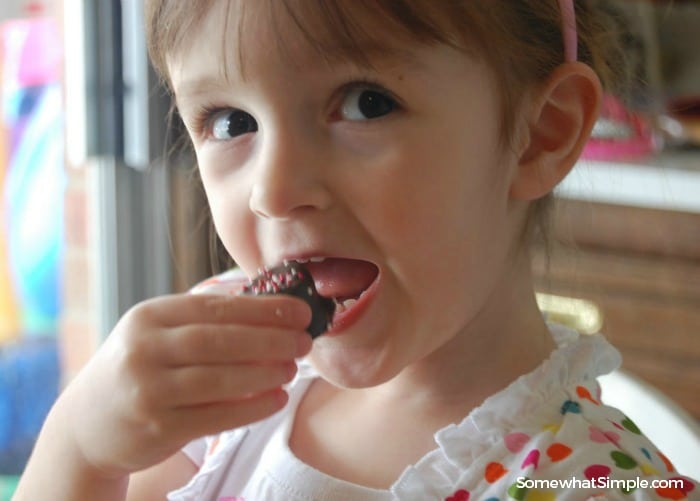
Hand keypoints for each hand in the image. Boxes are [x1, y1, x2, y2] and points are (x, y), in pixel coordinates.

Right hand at [58, 293, 311, 477]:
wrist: (88, 424)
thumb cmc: (139, 368)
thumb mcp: (157, 332)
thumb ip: (204, 315)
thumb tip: (268, 299)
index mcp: (149, 316)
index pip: (214, 307)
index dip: (263, 308)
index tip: (300, 311)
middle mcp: (144, 350)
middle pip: (219, 341)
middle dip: (270, 339)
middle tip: (304, 341)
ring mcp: (148, 391)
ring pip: (219, 379)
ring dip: (264, 373)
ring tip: (293, 368)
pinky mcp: (157, 428)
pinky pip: (215, 417)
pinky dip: (252, 408)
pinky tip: (277, 399)